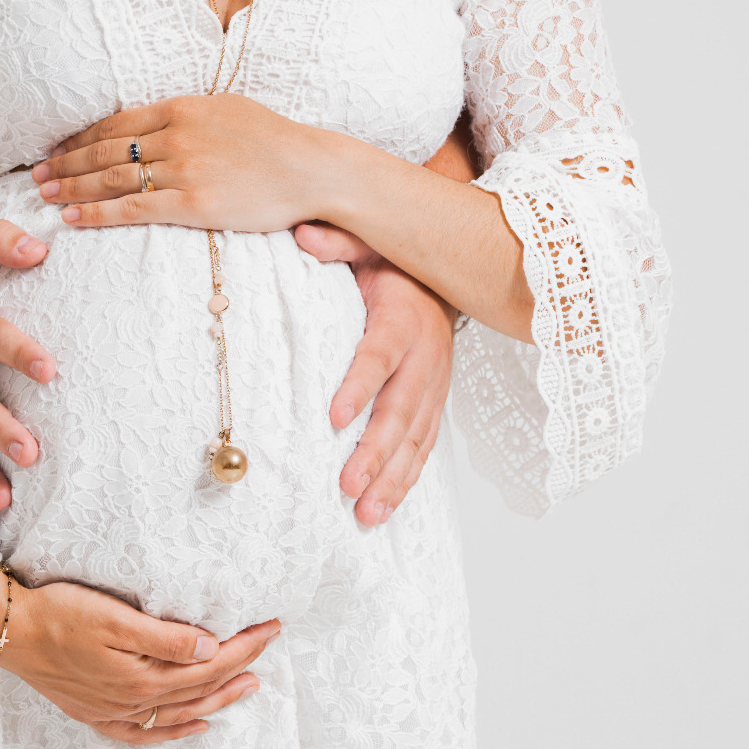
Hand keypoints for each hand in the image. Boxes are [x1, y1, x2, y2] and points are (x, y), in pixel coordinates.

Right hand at [0, 555, 277, 744]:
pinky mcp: (98, 713)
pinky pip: (146, 732)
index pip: (209, 664)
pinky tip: (195, 726)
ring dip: (218, 700)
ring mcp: (115, 711)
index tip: (271, 626)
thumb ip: (165, 637)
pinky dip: (175, 732)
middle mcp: (134, 700)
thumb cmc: (59, 613)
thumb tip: (212, 649)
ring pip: (180, 712)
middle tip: (269, 645)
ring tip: (249, 685)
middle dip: (240, 665)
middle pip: (201, 688)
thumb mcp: (114, 618)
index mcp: (143, 675)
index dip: (244, 646)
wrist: (8, 632)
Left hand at [34, 94, 330, 230]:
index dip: (80, 139)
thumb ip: (188, 115)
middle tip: (36, 175)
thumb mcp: (227, 110)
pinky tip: (73, 217)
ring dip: (72, 187)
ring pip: (111, 179)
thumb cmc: (274, 141)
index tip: (56, 150)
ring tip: (46, 196)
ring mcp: (184, 169)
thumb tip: (158, 122)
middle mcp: (177, 135)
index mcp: (183, 107)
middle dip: (65, 163)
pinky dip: (97, 212)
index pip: (116, 123)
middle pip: (105, 150)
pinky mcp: (193, 204)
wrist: (312, 169)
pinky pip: (132, 208)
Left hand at [302, 249, 454, 524]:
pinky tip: (386, 507)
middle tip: (348, 486)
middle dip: (375, 453)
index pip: (378, 355)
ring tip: (365, 514)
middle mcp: (424, 358)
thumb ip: (338, 241)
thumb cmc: (395, 261)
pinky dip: (408, 479)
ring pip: (415, 439)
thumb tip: (303, 235)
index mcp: (402, 319)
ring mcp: (433, 386)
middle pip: (400, 411)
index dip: (359, 386)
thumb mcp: (368, 240)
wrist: (444, 277)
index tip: (333, 417)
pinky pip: (424, 446)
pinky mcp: (434, 404)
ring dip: (392, 479)